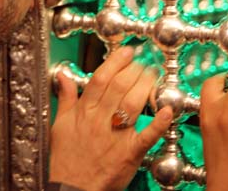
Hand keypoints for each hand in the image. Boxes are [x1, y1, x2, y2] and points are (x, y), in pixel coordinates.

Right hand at [49, 46, 172, 190]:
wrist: (71, 188)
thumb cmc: (66, 158)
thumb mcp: (60, 125)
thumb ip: (66, 98)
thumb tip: (63, 76)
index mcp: (83, 112)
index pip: (101, 78)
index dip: (116, 62)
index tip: (127, 51)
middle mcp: (100, 120)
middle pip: (119, 87)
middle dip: (135, 70)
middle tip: (144, 61)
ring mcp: (115, 136)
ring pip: (133, 104)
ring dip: (146, 86)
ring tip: (154, 75)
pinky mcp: (129, 153)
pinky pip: (146, 136)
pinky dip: (159, 123)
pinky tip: (167, 110)